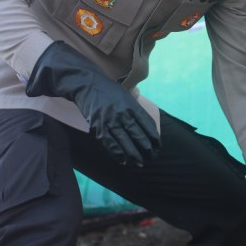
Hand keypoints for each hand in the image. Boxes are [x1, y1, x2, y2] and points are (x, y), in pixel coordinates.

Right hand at [26, 41, 159, 166]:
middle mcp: (124, 114)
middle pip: (139, 136)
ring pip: (126, 143)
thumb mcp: (126, 96)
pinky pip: (110, 144)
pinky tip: (123, 160)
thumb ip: (136, 109)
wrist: (87, 83)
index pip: (148, 125)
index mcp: (132, 106)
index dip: (154, 138)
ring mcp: (111, 121)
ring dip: (133, 155)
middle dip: (147, 149)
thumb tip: (147, 124)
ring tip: (139, 162)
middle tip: (151, 157)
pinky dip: (118, 154)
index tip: (158, 146)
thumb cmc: (108, 90)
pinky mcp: (99, 127)